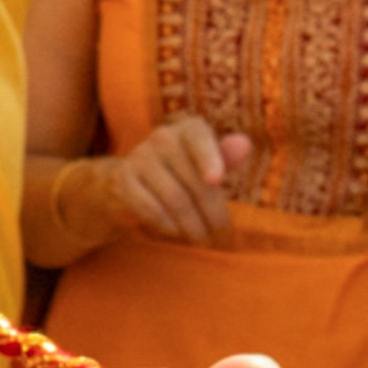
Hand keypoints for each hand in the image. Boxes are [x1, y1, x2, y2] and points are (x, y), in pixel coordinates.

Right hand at [97, 115, 253, 243]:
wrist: (125, 184)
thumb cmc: (179, 174)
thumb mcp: (205, 165)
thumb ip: (225, 157)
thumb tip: (244, 144)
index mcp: (188, 130)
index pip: (199, 138)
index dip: (209, 158)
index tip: (216, 180)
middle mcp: (163, 137)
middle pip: (194, 181)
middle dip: (212, 212)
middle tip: (221, 234)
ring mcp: (140, 158)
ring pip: (175, 198)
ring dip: (192, 225)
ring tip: (201, 238)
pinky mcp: (123, 181)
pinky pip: (151, 209)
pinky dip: (167, 225)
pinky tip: (176, 231)